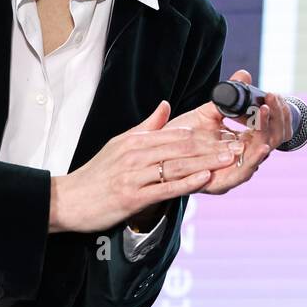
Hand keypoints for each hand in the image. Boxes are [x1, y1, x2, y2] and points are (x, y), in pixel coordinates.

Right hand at [49, 100, 237, 233]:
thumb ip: (147, 126)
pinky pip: (165, 188)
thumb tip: (166, 106)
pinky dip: (186, 182)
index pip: (176, 134)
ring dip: (206, 162)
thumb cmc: (97, 173)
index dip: (204, 135)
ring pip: (176, 166)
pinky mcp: (133, 197)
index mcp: (135, 140)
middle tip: (238, 145)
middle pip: (181, 148)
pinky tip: (204, 178)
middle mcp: (136, 155)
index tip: (227, 135)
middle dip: (212, 146)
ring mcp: (134, 176)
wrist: (68, 200)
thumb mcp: (120, 143)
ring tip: (229, 158)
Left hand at [164, 69, 291, 194]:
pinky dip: (255, 158)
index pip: (269, 127)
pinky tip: (264, 145)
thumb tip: (244, 74)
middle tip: (272, 99)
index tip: (272, 95)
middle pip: (272, 140)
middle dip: (276, 119)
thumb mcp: (207, 113)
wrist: (154, 160)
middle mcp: (242, 158)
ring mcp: (234, 171)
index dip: (276, 112)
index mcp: (242, 143)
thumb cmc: (181, 137)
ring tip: (266, 113)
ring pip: (262, 155)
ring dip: (268, 133)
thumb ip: (227, 97)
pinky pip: (244, 173)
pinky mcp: (221, 183)